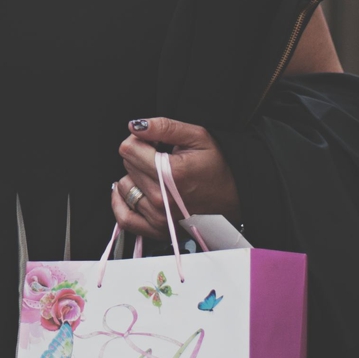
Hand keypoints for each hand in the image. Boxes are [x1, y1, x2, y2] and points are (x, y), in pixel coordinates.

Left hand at [111, 116, 238, 241]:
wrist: (236, 197)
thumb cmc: (219, 167)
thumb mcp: (198, 137)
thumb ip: (164, 127)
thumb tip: (135, 126)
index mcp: (171, 174)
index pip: (128, 149)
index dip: (139, 140)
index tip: (153, 143)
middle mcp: (162, 199)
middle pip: (126, 166)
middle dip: (139, 157)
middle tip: (161, 160)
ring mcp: (159, 218)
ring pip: (125, 188)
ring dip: (136, 179)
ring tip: (157, 177)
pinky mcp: (158, 231)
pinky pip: (125, 218)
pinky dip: (122, 204)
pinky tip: (134, 191)